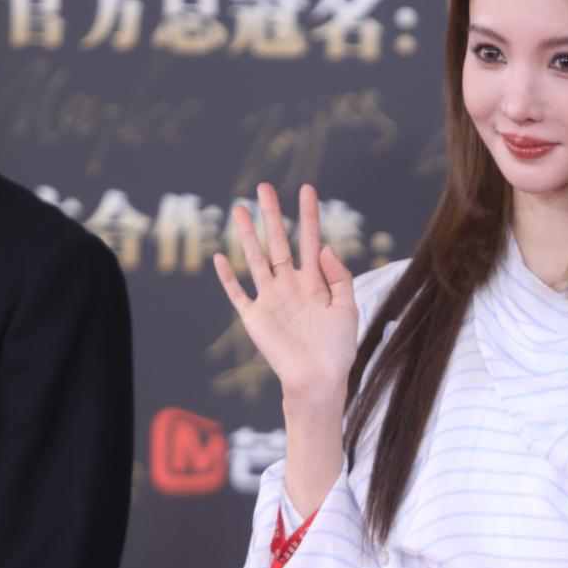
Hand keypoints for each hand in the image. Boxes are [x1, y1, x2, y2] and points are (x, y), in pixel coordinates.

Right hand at [213, 182, 357, 402]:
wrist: (319, 380)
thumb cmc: (338, 349)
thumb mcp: (347, 308)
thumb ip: (339, 276)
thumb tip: (326, 246)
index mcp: (315, 283)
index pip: (311, 241)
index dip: (309, 216)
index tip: (307, 189)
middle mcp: (290, 286)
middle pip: (278, 242)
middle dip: (272, 214)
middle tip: (264, 187)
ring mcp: (271, 300)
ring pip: (255, 259)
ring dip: (247, 234)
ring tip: (238, 208)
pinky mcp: (255, 318)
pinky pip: (237, 293)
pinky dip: (228, 277)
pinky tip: (220, 256)